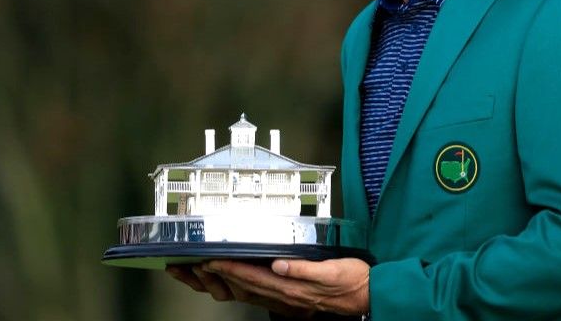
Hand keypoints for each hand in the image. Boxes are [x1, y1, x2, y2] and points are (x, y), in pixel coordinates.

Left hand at [168, 258, 369, 316]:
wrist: (366, 295)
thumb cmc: (352, 281)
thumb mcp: (332, 271)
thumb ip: (304, 269)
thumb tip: (279, 264)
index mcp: (292, 287)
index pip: (253, 276)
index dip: (229, 269)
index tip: (210, 261)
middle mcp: (285, 294)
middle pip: (243, 286)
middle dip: (217, 277)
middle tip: (194, 266)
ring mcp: (287, 298)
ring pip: (248, 291)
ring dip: (224, 282)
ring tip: (205, 273)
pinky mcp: (291, 296)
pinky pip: (259, 292)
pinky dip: (243, 285)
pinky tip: (236, 279)